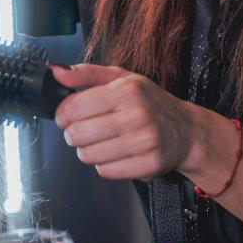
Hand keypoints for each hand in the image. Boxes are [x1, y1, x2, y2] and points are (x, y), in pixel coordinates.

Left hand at [52, 64, 195, 180]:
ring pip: (88, 155)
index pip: (73, 108)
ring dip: (88, 150)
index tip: (66, 116)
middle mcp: (136, 116)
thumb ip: (86, 74)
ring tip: (102, 141)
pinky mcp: (148, 165)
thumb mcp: (121, 78)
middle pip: (77, 135)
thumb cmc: (149, 102)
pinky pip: (105, 171)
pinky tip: (116, 152)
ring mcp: (144, 142)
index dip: (63, 115)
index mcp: (127, 91)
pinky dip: (105, 164)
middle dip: (74, 134)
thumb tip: (56, 71)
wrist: (186, 130)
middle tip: (85, 130)